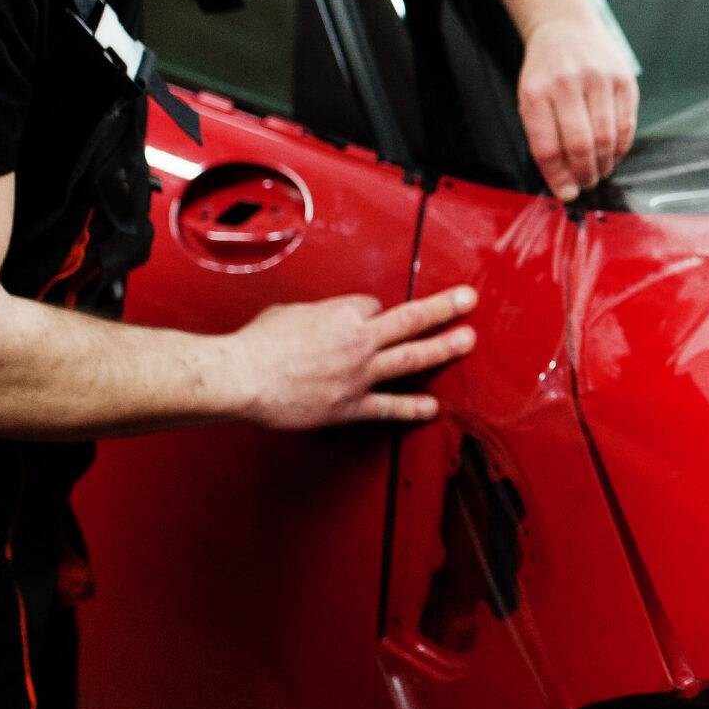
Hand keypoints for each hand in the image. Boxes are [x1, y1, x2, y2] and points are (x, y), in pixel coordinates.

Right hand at [232, 285, 478, 428]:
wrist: (240, 377)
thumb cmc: (256, 345)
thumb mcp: (289, 313)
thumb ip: (318, 315)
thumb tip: (326, 321)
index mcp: (342, 313)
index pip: (375, 306)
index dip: (373, 312)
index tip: (369, 319)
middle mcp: (358, 341)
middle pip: (410, 320)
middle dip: (444, 308)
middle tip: (468, 301)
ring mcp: (358, 374)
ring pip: (411, 358)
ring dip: (443, 348)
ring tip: (466, 340)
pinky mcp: (350, 405)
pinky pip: (389, 407)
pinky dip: (412, 408)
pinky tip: (432, 408)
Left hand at [517, 12, 638, 200]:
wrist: (566, 27)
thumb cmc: (546, 70)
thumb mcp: (530, 98)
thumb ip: (543, 138)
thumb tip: (565, 184)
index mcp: (536, 92)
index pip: (547, 148)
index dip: (558, 178)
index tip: (566, 192)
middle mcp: (567, 83)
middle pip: (580, 146)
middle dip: (585, 175)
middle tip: (586, 184)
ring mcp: (599, 79)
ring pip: (606, 138)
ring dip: (605, 164)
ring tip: (600, 171)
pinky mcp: (624, 79)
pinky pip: (627, 124)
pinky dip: (621, 147)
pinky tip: (613, 152)